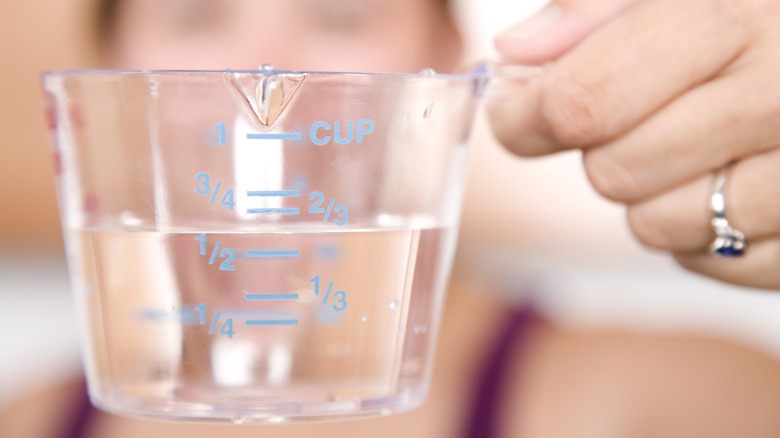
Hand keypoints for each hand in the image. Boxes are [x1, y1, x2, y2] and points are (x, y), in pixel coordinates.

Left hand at [488, 0, 779, 288]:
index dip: (526, 116)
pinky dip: (701, 234)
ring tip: (697, 144)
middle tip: (639, 112)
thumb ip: (597, 7)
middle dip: (602, 147)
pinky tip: (733, 181)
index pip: (584, 101)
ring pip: (656, 227)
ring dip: (652, 193)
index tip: (516, 113)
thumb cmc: (769, 11)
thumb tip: (514, 52)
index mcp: (740, 13)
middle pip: (613, 172)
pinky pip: (713, 264)